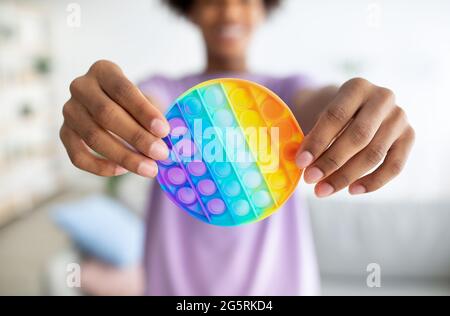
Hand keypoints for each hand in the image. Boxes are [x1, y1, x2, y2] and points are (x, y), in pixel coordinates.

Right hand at [60, 60, 169, 177]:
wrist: (114, 105)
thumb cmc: (134, 104)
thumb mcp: (144, 101)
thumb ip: (152, 118)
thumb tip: (164, 144)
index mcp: (103, 71)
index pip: (123, 90)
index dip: (144, 111)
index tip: (164, 131)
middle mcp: (81, 87)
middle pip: (106, 114)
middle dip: (137, 137)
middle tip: (161, 154)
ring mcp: (70, 110)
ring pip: (93, 137)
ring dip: (125, 156)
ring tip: (150, 168)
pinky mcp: (64, 133)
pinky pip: (78, 156)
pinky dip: (101, 167)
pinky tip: (123, 170)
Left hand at [296, 78, 414, 196]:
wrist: (360, 109)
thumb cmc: (334, 116)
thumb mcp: (320, 117)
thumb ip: (312, 136)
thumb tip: (302, 164)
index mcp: (357, 87)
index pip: (335, 116)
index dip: (317, 141)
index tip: (300, 163)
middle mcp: (383, 98)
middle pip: (358, 136)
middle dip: (331, 162)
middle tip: (310, 179)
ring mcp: (399, 117)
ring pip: (374, 154)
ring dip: (346, 176)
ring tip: (323, 190)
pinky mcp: (409, 136)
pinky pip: (395, 166)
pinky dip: (374, 182)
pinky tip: (352, 190)